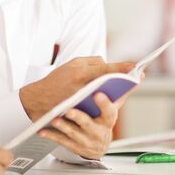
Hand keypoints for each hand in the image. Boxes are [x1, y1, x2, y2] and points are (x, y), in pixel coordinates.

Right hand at [19, 57, 134, 120]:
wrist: (38, 101)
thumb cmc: (55, 81)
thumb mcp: (71, 65)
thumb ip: (91, 63)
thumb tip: (108, 65)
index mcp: (79, 72)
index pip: (104, 69)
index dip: (120, 68)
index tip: (134, 67)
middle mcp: (81, 87)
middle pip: (110, 83)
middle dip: (123, 81)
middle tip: (135, 78)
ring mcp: (84, 101)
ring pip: (107, 95)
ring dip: (117, 91)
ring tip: (125, 88)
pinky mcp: (84, 112)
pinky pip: (101, 105)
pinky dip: (108, 101)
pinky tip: (114, 98)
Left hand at [38, 92, 119, 159]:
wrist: (94, 143)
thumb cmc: (99, 118)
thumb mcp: (108, 108)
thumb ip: (112, 93)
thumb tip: (123, 72)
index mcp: (108, 118)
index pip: (109, 111)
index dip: (104, 103)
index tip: (97, 94)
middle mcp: (99, 131)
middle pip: (88, 123)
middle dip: (79, 117)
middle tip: (69, 110)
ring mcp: (86, 140)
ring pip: (73, 133)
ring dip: (63, 126)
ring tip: (55, 119)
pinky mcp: (75, 147)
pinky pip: (61, 141)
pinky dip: (51, 135)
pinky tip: (43, 131)